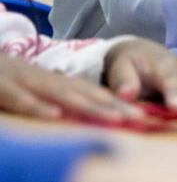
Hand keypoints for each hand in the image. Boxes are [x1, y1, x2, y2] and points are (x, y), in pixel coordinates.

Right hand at [0, 51, 141, 121]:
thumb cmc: (13, 78)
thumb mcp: (41, 88)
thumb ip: (64, 97)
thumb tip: (87, 113)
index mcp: (59, 82)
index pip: (94, 93)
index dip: (118, 104)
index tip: (142, 116)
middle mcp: (49, 81)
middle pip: (86, 94)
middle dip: (114, 107)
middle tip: (140, 119)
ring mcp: (27, 83)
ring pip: (62, 95)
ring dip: (89, 106)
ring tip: (115, 118)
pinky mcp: (4, 88)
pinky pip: (22, 98)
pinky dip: (38, 107)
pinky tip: (55, 115)